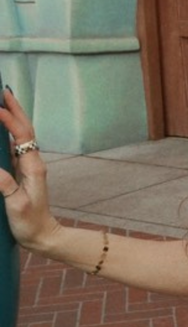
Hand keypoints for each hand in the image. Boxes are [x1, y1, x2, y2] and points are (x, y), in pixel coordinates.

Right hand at [0, 88, 61, 251]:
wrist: (43, 236)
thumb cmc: (31, 223)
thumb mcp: (17, 206)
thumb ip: (6, 186)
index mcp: (33, 167)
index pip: (22, 137)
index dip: (9, 121)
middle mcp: (33, 162)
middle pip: (25, 130)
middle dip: (14, 109)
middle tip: (2, 90)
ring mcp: (28, 166)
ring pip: (20, 136)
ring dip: (12, 117)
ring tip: (1, 101)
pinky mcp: (22, 173)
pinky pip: (15, 147)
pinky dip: (8, 133)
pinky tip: (1, 128)